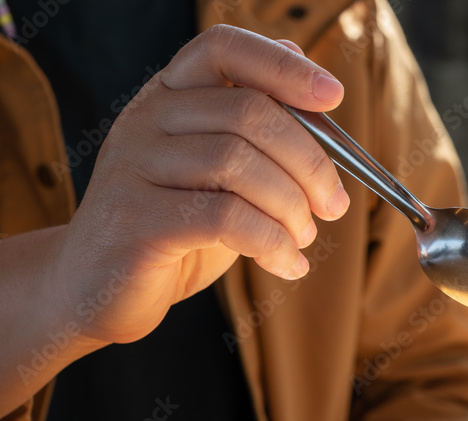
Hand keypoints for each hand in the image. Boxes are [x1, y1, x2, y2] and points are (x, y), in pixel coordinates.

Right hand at [59, 25, 349, 344]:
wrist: (97, 289)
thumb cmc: (175, 231)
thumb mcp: (222, 180)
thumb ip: (260, 142)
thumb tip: (322, 99)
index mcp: (170, 97)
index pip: (224, 49)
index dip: (284, 67)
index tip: (332, 96)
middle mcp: (147, 120)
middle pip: (249, 113)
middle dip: (311, 163)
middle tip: (334, 206)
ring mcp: (134, 166)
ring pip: (239, 165)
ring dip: (292, 208)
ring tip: (304, 238)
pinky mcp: (135, 220)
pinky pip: (226, 219)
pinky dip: (272, 244)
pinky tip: (287, 264)